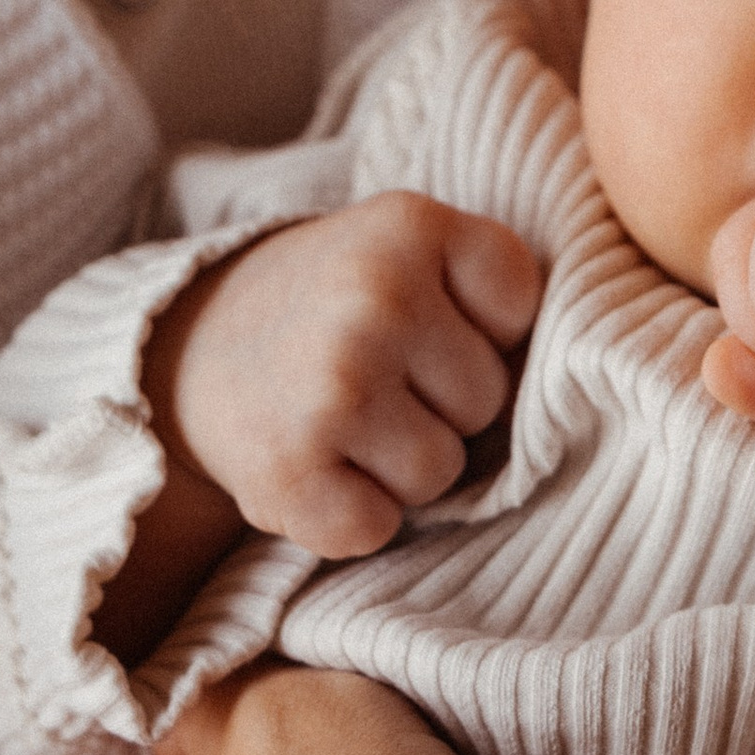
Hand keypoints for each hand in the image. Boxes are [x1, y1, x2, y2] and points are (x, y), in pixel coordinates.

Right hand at [154, 193, 541, 557]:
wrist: (192, 347)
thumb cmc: (333, 303)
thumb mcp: (405, 247)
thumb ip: (490, 288)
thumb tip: (561, 392)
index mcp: (412, 226)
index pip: (521, 309)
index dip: (483, 330)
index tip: (426, 318)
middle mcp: (375, 300)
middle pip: (486, 400)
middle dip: (441, 402)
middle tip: (374, 374)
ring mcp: (332, 390)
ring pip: (442, 472)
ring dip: (400, 463)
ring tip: (346, 418)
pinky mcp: (290, 476)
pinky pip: (378, 527)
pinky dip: (351, 514)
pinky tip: (315, 463)